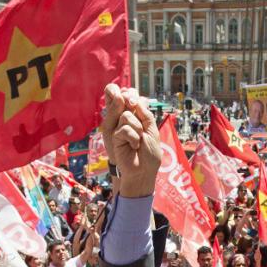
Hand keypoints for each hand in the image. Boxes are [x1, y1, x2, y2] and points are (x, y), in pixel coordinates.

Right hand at [100, 84, 160, 198]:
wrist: (144, 170)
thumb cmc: (150, 153)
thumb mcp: (152, 129)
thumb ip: (144, 114)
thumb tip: (132, 100)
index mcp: (138, 116)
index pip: (132, 97)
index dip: (133, 96)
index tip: (136, 102)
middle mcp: (127, 119)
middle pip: (125, 101)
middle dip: (134, 106)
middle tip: (141, 124)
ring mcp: (120, 127)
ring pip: (127, 116)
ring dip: (138, 129)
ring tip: (139, 141)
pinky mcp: (115, 136)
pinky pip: (124, 129)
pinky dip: (133, 138)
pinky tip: (133, 147)